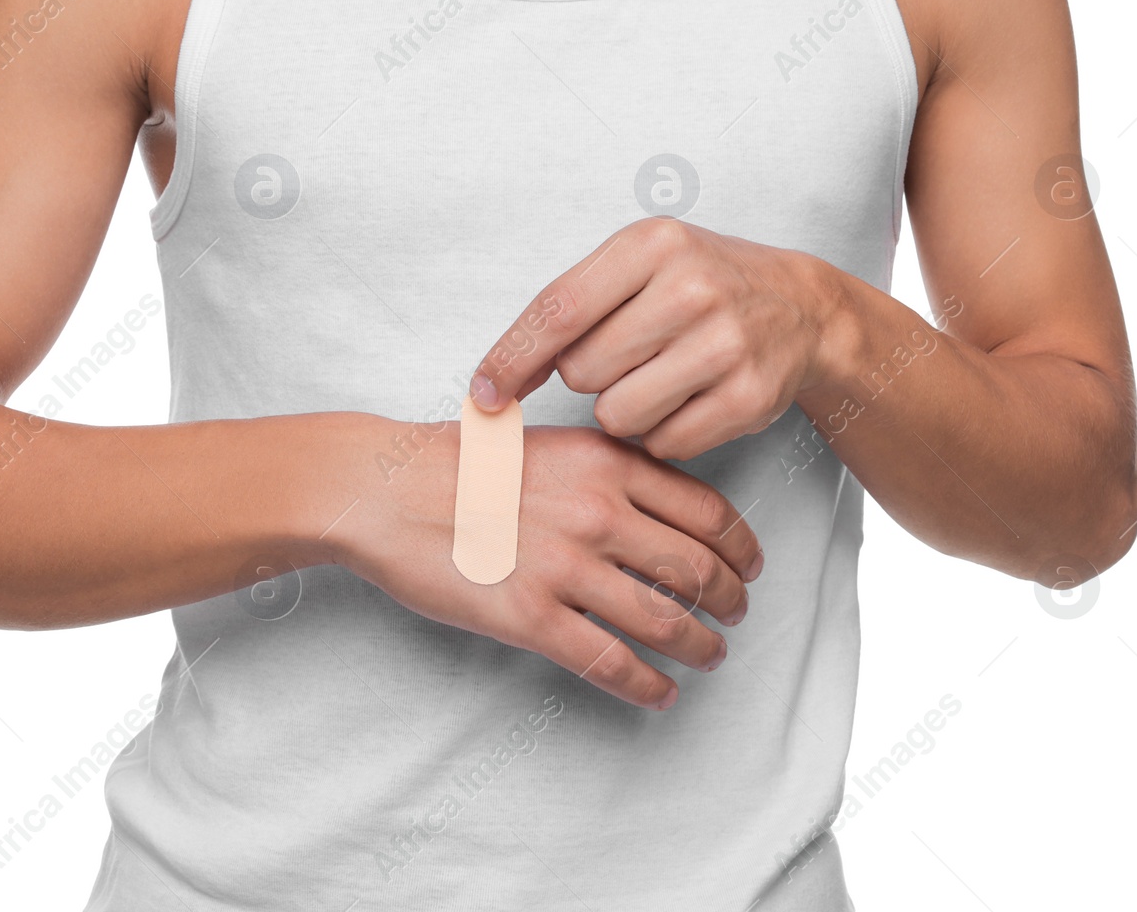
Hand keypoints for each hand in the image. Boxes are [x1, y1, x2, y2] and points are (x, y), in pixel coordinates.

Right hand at [334, 419, 761, 708]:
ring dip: (701, 645)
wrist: (385, 488)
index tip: (750, 565)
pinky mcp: (530, 618)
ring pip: (664, 621)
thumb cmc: (458, 463)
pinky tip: (661, 693)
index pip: (706, 510)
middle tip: (737, 614)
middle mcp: (597, 513)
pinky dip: (648, 684)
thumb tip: (660, 505)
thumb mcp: (549, 442)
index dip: (742, 546)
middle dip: (731, 599)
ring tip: (710, 654)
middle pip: (697, 569)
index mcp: (607, 464)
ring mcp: (565, 568)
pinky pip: (611, 662)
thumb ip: (608, 469)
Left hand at [468, 218, 845, 460]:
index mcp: (652, 244)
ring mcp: (725, 344)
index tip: (483, 394)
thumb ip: (570, 308)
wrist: (803, 308)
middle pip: (582, 372)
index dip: (511, 358)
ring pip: (617, 415)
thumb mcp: (641, 263)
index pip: (558, 310)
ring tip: (660, 377)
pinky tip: (690, 399)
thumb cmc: (701, 284)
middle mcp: (691, 288)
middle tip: (630, 354)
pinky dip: (664, 433)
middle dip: (591, 375)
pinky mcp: (748, 398)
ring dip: (625, 409)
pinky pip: (663, 443)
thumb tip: (493, 381)